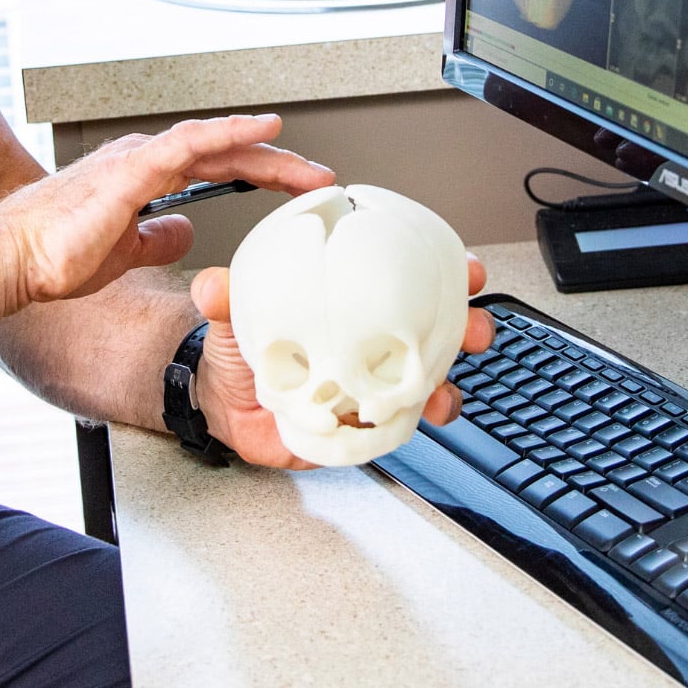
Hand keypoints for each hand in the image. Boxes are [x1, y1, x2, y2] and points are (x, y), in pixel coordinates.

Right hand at [0, 115, 333, 314]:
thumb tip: (186, 230)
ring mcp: (138, 159)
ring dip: (267, 151)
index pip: (215, 165)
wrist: (9, 259)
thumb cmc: (52, 255)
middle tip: (320, 179)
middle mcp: (144, 158)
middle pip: (225, 151)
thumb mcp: (124, 250)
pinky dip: (229, 132)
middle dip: (277, 164)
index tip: (298, 190)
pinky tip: (260, 130)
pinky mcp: (130, 170)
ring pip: (216, 142)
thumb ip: (156, 236)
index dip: (260, 172)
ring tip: (308, 169)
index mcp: (143, 174)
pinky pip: (189, 143)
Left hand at [187, 254, 495, 469]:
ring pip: (428, 373)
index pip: (403, 274)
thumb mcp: (231, 313)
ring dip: (450, 379)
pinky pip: (405, 419)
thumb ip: (225, 296)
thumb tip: (212, 284)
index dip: (441, 268)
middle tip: (475, 327)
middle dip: (466, 323)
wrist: (226, 405)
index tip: (464, 266)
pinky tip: (418, 417)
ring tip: (447, 387)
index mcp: (348, 299)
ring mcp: (373, 377)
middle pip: (433, 323)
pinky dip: (418, 420)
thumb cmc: (240, 347)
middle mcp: (369, 335)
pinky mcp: (368, 419)